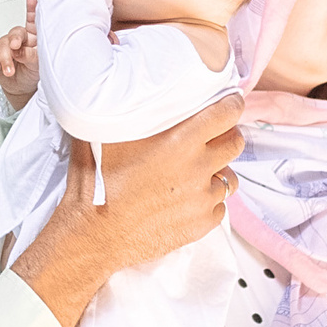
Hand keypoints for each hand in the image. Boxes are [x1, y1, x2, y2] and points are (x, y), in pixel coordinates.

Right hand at [0, 0, 39, 106]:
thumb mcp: (38, 65)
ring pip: (2, 45)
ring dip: (5, 58)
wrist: (22, 88)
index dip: (33, 10)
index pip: (34, 22)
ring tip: (10, 71)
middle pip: (16, 32)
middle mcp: (21, 38)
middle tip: (15, 46)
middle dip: (15, 38)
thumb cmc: (33, 73)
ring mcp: (7, 45)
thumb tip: (20, 50)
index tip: (32, 0)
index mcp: (35, 37)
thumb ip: (31, 55)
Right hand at [13, 94, 243, 326]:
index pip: (227, 113)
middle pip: (234, 143)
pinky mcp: (201, 225)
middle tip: (208, 139)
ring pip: (229, 178)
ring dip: (216, 172)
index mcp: (180, 141)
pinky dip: (208, 201)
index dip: (230, 105)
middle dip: (225, 137)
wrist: (92, 235)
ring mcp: (202, 199)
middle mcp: (198, 169)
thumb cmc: (95, 184)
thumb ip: (126, 112)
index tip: (228, 103)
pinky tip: (185, 200)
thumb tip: (126, 90)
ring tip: (192, 175)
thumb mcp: (105, 135)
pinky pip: (219, 207)